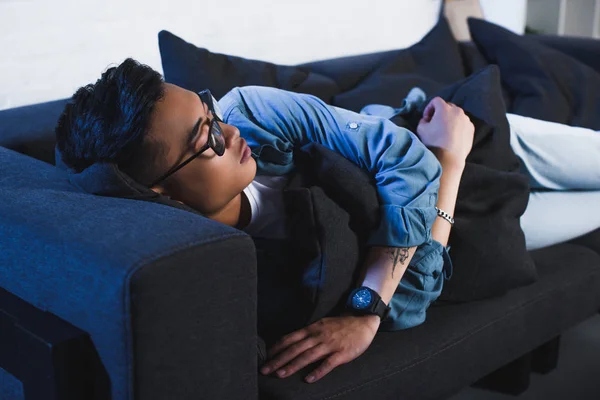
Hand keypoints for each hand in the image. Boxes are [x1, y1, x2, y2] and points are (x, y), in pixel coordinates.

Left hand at [260, 315, 379, 382]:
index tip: (266, 356)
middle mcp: (318, 336)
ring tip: (280, 374)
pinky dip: (317, 372)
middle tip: (265, 369)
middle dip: (278, 359)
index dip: (277, 348)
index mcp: (312, 329)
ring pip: (307, 356)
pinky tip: (308, 379)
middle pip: (294, 348)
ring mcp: (329, 344)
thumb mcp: (322, 324)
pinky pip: (327, 364)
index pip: (290, 338)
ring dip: (292, 365)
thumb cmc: (341, 324)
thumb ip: (309, 334)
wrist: (363, 320)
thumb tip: (294, 342)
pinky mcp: (341, 353)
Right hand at [416, 97, 474, 164]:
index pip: (436, 101)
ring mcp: (466, 120)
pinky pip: (463, 124)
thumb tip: (427, 120)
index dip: (429, 108)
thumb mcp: (421, 129)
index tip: (426, 118)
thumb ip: (423, 120)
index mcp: (445, 108)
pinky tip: (452, 137)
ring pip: (456, 115)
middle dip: (440, 113)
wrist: (448, 158)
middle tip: (435, 124)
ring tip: (444, 131)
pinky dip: (457, 127)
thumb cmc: (433, 142)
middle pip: (448, 106)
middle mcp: (458, 111)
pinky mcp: (471, 129)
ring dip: (450, 120)